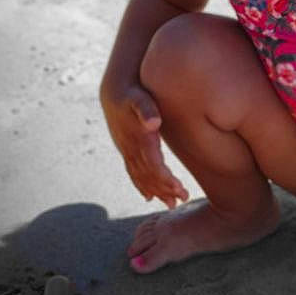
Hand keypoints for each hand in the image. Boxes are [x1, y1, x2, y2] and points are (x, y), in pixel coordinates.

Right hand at [102, 84, 188, 208]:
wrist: (114, 91)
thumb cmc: (132, 93)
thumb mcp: (139, 97)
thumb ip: (146, 109)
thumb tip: (154, 123)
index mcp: (139, 139)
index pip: (153, 167)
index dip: (166, 181)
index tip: (181, 190)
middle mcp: (132, 149)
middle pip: (149, 176)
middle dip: (165, 190)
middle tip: (182, 200)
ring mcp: (127, 150)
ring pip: (141, 177)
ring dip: (156, 191)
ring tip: (171, 204)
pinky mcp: (126, 149)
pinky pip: (133, 172)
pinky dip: (141, 185)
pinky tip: (149, 196)